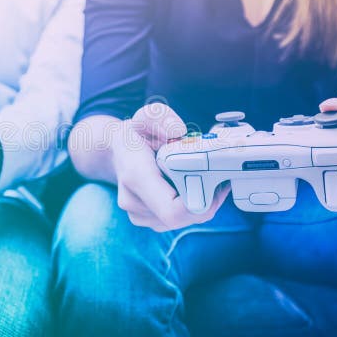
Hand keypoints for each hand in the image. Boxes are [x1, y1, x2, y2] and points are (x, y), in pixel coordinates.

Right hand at [112, 102, 229, 231]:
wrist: (115, 151)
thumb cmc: (136, 133)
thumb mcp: (147, 115)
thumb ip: (163, 118)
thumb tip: (179, 132)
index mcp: (135, 176)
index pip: (172, 210)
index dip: (199, 204)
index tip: (215, 182)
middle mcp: (134, 201)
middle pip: (184, 218)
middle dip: (208, 201)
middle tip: (220, 177)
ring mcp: (139, 215)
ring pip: (184, 221)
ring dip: (202, 204)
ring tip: (206, 179)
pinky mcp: (148, 220)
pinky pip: (179, 221)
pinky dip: (192, 208)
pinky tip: (194, 187)